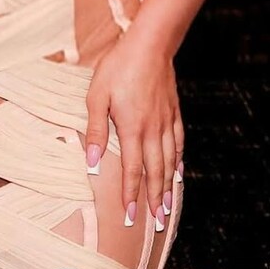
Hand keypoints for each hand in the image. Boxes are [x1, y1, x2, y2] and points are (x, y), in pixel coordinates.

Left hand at [84, 38, 183, 231]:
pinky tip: (179, 170)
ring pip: (170, 161)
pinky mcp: (174, 112)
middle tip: (156, 223)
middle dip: (154, 199)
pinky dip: (179, 161)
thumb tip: (91, 162)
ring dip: (168, 186)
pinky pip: (178, 143)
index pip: (131, 170)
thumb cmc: (118, 67)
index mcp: (132, 129)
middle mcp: (153, 131)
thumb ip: (95, 130)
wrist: (149, 45)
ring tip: (168, 206)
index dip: (130, 195)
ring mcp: (166, 122)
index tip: (130, 218)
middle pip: (155, 172)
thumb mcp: (97, 96)